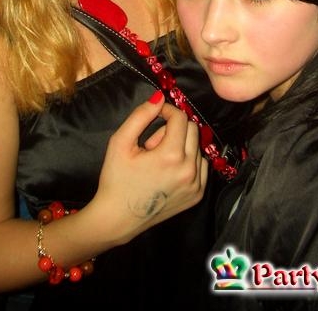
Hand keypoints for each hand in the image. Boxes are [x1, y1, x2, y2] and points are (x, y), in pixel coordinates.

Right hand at [94, 93, 207, 243]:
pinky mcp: (198, 195)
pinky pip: (201, 164)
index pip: (180, 117)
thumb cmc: (116, 178)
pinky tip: (168, 170)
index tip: (154, 115)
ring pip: (197, 146)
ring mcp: (197, 185)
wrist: (117, 218)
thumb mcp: (120, 142)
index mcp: (172, 156)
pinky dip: (188, 161)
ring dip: (180, 145)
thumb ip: (140, 116)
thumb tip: (159, 97)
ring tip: (157, 160)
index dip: (166, 111)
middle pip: (192, 129)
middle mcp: (190, 170)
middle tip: (151, 144)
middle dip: (172, 129)